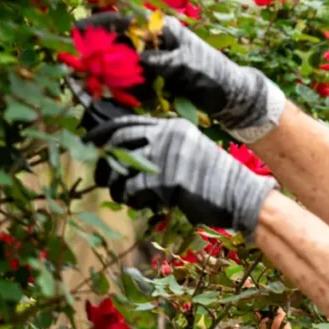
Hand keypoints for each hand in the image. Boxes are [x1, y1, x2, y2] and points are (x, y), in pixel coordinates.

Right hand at [74, 13, 284, 141]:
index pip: (123, 21)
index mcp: (161, 29)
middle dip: (96, 52)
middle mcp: (153, 42)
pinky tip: (107, 96)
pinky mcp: (154, 80)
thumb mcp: (185, 66)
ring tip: (86, 82)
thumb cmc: (213, 75)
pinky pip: (130, 82)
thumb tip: (134, 59)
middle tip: (76, 63)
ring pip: (120, 64)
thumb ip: (159, 61)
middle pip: (116, 43)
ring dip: (105, 73)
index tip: (77, 31)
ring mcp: (152, 61)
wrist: (231, 97)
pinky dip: (120, 88)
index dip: (98, 25)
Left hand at [85, 116, 274, 232]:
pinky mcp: (167, 181)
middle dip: (103, 162)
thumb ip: (163, 147)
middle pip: (118, 143)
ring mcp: (167, 157)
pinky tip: (142, 205)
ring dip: (117, 186)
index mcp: (172, 126)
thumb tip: (124, 154)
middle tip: (102, 177)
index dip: (101, 132)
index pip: (127, 123)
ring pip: (122, 169)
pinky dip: (132, 199)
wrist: (242, 196)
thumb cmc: (215, 179)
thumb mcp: (190, 151)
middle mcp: (167, 136)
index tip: (87, 142)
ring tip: (125, 196)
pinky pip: (134, 190)